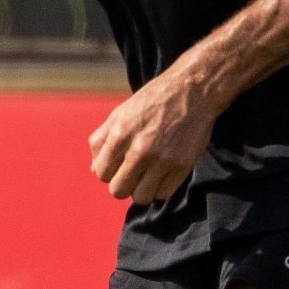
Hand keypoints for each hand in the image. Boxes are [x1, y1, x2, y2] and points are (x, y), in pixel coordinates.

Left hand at [87, 66, 217, 203]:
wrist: (192, 91)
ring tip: (148, 173)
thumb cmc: (153, 101)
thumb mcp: (119, 113)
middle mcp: (139, 150)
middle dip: (122, 183)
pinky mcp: (182, 167)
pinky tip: (163, 172)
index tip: (118, 163)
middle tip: (132, 171)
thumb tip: (96, 169)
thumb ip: (102, 140)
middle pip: (117, 190)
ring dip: (142, 189)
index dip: (108, 170)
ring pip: (140, 198)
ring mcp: (162, 161)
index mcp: (119, 135)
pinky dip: (160, 187)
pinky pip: (163, 194)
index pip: (101, 173)